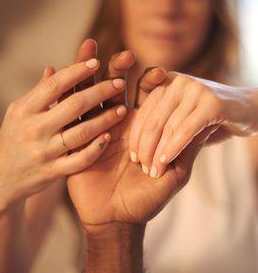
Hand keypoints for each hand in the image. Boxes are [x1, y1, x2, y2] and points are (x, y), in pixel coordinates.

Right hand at [0, 39, 127, 210]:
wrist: (2, 179)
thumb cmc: (13, 139)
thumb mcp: (18, 113)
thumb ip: (39, 93)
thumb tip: (54, 68)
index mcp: (25, 109)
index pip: (55, 85)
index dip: (77, 72)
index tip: (97, 62)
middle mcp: (34, 129)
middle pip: (74, 105)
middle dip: (100, 91)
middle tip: (120, 82)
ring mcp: (44, 152)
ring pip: (81, 133)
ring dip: (105, 119)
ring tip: (122, 109)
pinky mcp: (52, 172)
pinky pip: (79, 160)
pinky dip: (95, 149)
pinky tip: (108, 137)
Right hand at [66, 66, 214, 228]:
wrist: (116, 220)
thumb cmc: (147, 199)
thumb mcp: (174, 174)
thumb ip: (188, 149)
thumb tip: (212, 125)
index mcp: (141, 128)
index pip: (145, 97)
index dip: (151, 83)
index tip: (159, 72)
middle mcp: (116, 123)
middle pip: (115, 89)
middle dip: (119, 70)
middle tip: (126, 55)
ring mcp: (94, 130)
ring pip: (90, 96)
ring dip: (89, 76)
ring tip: (89, 52)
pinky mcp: (75, 141)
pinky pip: (70, 117)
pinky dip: (66, 97)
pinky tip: (61, 76)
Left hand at [129, 71, 257, 178]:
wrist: (248, 110)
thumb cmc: (209, 118)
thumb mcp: (182, 116)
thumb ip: (162, 122)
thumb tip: (135, 146)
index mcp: (167, 82)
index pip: (143, 112)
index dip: (135, 136)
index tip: (133, 158)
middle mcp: (178, 81)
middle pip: (153, 119)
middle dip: (144, 147)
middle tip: (142, 168)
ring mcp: (195, 89)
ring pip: (168, 126)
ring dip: (158, 152)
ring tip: (153, 171)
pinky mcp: (211, 103)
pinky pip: (185, 130)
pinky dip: (173, 148)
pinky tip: (166, 161)